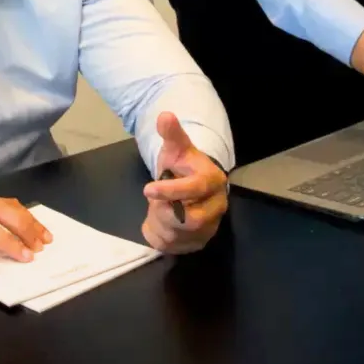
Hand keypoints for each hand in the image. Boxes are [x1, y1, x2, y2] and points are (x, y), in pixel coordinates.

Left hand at [140, 112, 228, 253]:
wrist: (193, 186)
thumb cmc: (183, 166)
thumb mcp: (176, 149)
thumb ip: (171, 134)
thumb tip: (164, 116)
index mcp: (212, 181)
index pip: (194, 189)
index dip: (170, 191)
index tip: (147, 189)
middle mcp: (217, 207)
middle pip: (189, 219)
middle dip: (164, 211)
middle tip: (154, 201)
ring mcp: (210, 227)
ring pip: (178, 235)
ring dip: (159, 223)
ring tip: (157, 209)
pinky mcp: (199, 242)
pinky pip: (173, 247)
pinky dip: (159, 236)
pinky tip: (159, 222)